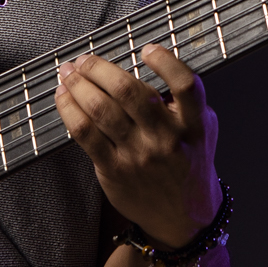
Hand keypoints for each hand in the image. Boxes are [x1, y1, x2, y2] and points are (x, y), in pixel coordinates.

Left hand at [55, 46, 220, 246]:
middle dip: (98, 68)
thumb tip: (157, 63)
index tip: (148, 49)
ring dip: (78, 85)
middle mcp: (166, 138)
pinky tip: (64, 98)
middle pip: (128, 91)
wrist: (183, 217)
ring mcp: (138, 155)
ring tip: (69, 73)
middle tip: (85, 60)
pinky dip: (69, 110)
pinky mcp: (114, 170)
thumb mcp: (203, 130)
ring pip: (100, 109)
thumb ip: (185, 101)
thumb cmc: (189, 164)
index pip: (185, 85)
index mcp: (194, 124)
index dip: (166, 61)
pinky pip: (85, 133)